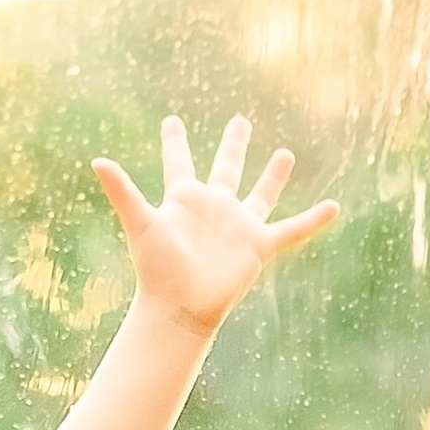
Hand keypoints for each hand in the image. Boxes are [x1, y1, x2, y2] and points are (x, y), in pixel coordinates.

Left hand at [91, 114, 338, 336]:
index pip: (179, 162)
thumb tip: (97, 161)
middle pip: (226, 168)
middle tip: (242, 121)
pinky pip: (292, 229)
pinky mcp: (258, 245)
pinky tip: (333, 207)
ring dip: (273, 176)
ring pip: (260, 194)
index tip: (172, 121)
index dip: (175, 142)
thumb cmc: (157, 269)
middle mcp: (213, 208)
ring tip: (286, 153)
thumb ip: (122, 192)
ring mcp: (237, 226)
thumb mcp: (140, 224)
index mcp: (184, 200)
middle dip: (233, 145)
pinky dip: (312, 220)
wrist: (180, 307)